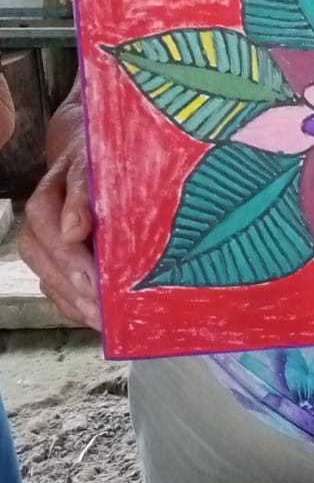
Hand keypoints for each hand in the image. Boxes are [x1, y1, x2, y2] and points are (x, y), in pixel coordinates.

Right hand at [18, 138, 99, 329]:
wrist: (101, 164)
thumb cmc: (104, 163)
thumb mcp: (99, 164)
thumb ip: (84, 191)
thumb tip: (72, 230)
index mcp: (49, 190)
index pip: (44, 218)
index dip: (66, 250)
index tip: (92, 275)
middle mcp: (39, 221)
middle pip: (42, 255)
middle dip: (72, 283)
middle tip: (100, 305)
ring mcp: (44, 245)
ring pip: (47, 276)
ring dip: (74, 301)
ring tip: (101, 318)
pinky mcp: (55, 264)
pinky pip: (56, 290)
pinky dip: (75, 306)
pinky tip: (95, 317)